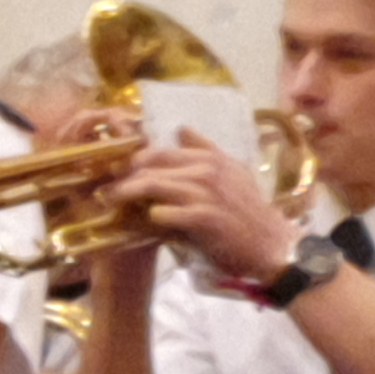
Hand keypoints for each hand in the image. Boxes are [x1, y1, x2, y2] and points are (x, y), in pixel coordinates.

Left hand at [107, 130, 296, 288]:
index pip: (162, 151)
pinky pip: (165, 213)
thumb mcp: (232, 173)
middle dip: (123, 174)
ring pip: (154, 184)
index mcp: (211, 158)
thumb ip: (205, 151)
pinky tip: (141, 221)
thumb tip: (182, 128)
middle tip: (103, 186)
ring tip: (109, 201)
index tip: (113, 168)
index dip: (134, 158)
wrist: (272, 245)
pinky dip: (150, 216)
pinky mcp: (204, 218)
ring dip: (127, 193)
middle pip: (152, 164)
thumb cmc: (247, 213)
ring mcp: (206, 193)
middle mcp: (207, 170)